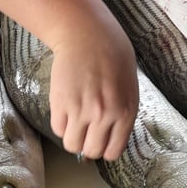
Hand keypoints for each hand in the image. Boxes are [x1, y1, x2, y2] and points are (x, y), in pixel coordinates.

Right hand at [48, 15, 138, 161]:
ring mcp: (81, 110)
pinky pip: (58, 129)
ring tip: (76, 120)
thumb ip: (121, 117)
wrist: (89, 36)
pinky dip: (61, 124)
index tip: (101, 141)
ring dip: (73, 137)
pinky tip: (67, 108)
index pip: (113, 151)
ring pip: (72, 145)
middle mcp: (105, 115)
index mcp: (126, 112)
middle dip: (88, 145)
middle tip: (87, 131)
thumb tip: (109, 142)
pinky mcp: (61, 103)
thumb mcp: (128, 90)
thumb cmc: (113, 60)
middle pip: (91, 151)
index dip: (105, 149)